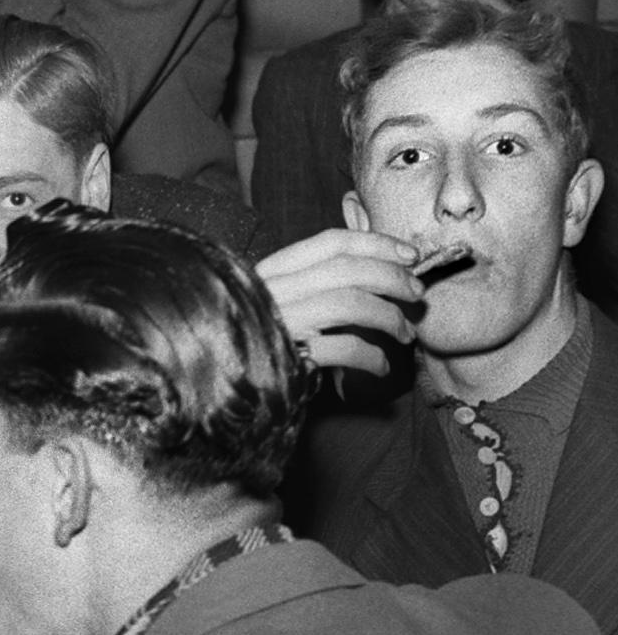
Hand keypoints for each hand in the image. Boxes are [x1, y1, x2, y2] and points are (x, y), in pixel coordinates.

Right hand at [257, 228, 422, 378]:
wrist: (217, 390)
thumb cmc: (255, 342)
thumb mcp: (278, 303)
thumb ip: (313, 286)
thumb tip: (379, 274)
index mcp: (270, 272)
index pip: (331, 243)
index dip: (377, 244)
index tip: (410, 254)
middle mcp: (273, 291)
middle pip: (347, 269)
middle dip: (393, 278)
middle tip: (417, 294)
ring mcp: (279, 323)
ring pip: (350, 303)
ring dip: (389, 317)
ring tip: (404, 333)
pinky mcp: (288, 358)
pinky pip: (345, 349)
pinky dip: (372, 357)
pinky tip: (381, 367)